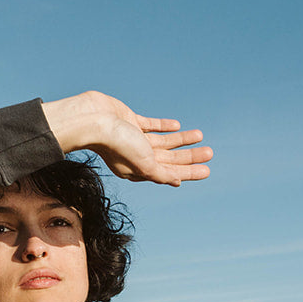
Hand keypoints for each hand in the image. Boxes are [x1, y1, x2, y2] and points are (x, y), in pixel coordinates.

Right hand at [41, 91, 211, 185]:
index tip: (206, 171)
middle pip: (168, 157)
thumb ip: (160, 173)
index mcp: (138, 169)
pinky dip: (163, 126)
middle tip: (210, 153)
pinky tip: (176, 125)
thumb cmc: (116, 144)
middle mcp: (136, 155)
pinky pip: (150, 125)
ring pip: (162, 141)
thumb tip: (176, 182)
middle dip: (189, 156)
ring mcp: (132, 137)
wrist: (92, 119)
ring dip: (181, 139)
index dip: (188, 172)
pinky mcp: (129, 120)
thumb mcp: (143, 164)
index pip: (169, 172)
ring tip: (200, 136)